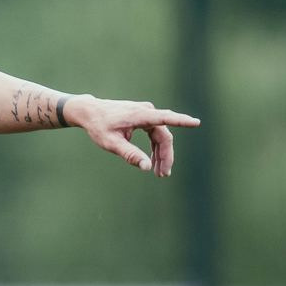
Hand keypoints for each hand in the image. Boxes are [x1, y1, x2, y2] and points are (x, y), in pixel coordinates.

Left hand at [69, 95, 199, 176]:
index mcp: (139, 115)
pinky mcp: (143, 117)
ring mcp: (146, 113)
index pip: (165, 118)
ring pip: (161, 135)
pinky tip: (153, 160)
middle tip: (163, 174)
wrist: (89, 111)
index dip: (182, 121)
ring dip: (161, 153)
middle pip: (164, 135)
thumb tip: (147, 167)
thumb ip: (129, 154)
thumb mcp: (111, 143)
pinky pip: (155, 133)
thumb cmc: (98, 126)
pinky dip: (155, 147)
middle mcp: (146, 111)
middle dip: (165, 155)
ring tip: (160, 172)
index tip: (196, 123)